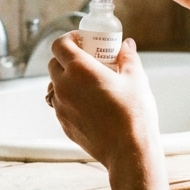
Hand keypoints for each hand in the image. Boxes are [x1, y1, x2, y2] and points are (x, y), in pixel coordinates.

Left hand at [47, 33, 160, 169]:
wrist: (128, 150)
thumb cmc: (133, 113)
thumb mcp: (136, 78)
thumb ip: (128, 57)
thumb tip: (127, 45)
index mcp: (79, 69)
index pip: (59, 44)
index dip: (69, 38)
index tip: (83, 40)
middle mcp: (64, 86)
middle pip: (54, 64)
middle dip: (67, 59)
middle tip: (88, 60)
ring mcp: (61, 107)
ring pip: (55, 86)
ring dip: (66, 80)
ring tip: (88, 84)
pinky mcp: (64, 124)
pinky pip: (60, 104)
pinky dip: (69, 99)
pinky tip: (90, 104)